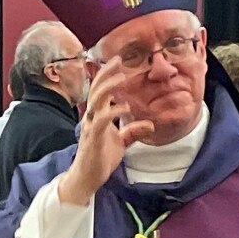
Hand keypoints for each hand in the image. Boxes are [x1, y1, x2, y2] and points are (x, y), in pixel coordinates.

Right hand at [55, 64, 157, 205]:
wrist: (87, 178)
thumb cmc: (100, 158)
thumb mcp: (121, 143)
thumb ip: (133, 131)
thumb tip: (151, 124)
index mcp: (97, 116)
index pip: (100, 89)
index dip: (107, 75)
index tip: (118, 62)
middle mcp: (91, 117)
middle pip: (96, 88)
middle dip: (106, 73)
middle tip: (118, 60)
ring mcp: (91, 126)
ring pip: (96, 100)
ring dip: (108, 87)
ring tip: (121, 77)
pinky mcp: (94, 138)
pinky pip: (102, 119)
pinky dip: (114, 111)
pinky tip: (126, 107)